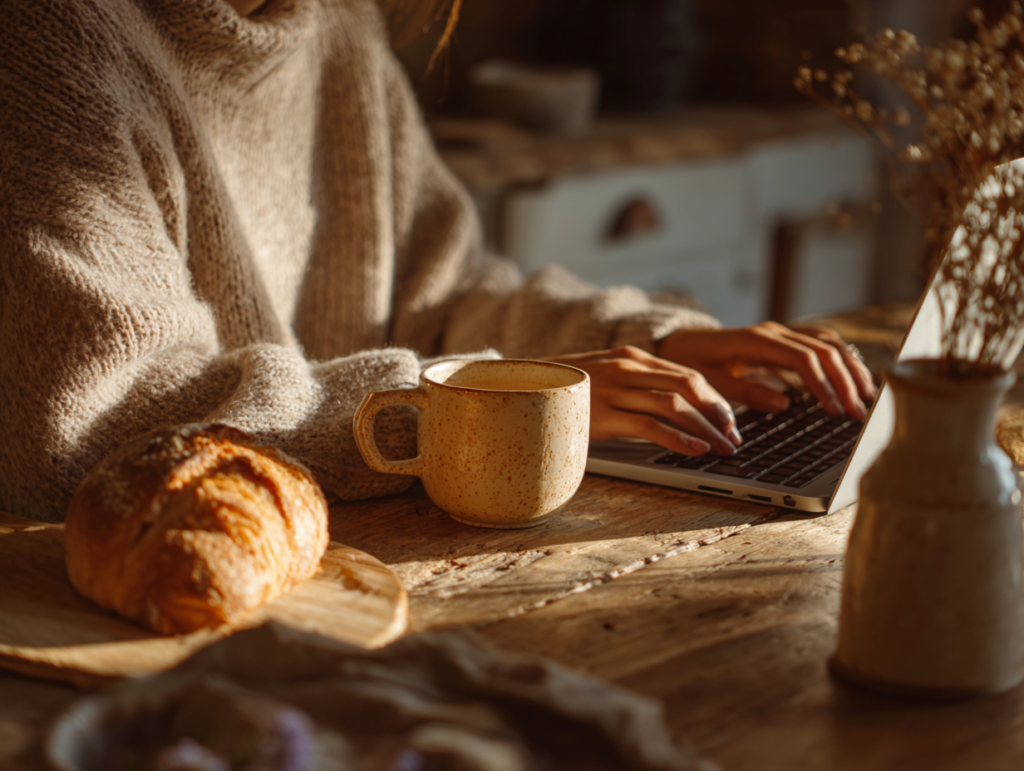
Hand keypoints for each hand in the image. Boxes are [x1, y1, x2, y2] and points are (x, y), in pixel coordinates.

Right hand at [544, 346, 742, 456]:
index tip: (730, 422)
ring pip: (675, 404)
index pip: (689, 374)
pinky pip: (650, 425)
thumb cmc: (567, 389)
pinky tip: (694, 451)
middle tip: (734, 438)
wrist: (523, 386)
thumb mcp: (605, 377)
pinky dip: (678, 439)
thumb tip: (671, 410)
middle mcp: (629, 367)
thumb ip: (635, 385)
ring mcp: (616, 389)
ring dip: (705, 429)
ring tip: (721, 449)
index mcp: (634, 357)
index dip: (716, 400)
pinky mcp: (604, 413)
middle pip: (690, 386)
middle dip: (718, 414)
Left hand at [656, 322, 876, 419]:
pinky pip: (820, 342)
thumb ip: (744, 392)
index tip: (836, 411)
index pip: (802, 358)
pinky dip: (841, 358)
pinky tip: (854, 377)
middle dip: (845, 381)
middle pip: (823, 350)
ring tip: (867, 396)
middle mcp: (773, 331)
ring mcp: (780, 332)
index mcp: (755, 341)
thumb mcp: (709, 382)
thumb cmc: (691, 363)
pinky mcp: (784, 339)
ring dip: (850, 368)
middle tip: (859, 412)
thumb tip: (785, 403)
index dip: (823, 384)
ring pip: (828, 342)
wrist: (680, 343)